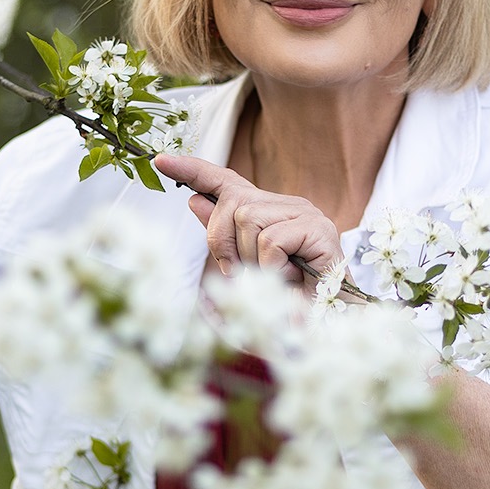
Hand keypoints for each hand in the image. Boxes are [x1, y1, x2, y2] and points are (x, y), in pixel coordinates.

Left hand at [154, 153, 344, 286]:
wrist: (329, 327)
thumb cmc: (288, 301)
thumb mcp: (246, 268)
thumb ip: (222, 236)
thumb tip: (193, 200)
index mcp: (270, 211)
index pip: (227, 181)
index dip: (193, 169)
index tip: (160, 161)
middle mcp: (289, 205)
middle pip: (232, 202)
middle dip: (223, 242)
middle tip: (240, 273)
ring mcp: (306, 214)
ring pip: (248, 219)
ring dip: (251, 258)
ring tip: (274, 278)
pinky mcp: (319, 229)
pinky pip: (270, 241)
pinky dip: (270, 267)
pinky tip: (288, 279)